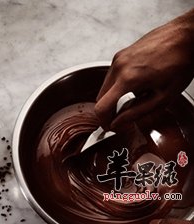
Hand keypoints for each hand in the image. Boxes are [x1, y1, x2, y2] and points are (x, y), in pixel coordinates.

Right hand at [95, 9, 193, 129]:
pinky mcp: (120, 54)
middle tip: (123, 116)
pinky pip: (111, 76)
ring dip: (114, 97)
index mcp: (128, 79)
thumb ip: (137, 113)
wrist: (186, 36)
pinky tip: (136, 84)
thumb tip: (118, 123)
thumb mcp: (164, 96)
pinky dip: (118, 85)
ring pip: (105, 87)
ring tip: (135, 97)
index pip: (101, 108)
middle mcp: (118, 67)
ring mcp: (118, 59)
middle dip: (109, 110)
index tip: (110, 126)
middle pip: (100, 99)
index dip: (103, 121)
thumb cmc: (181, 62)